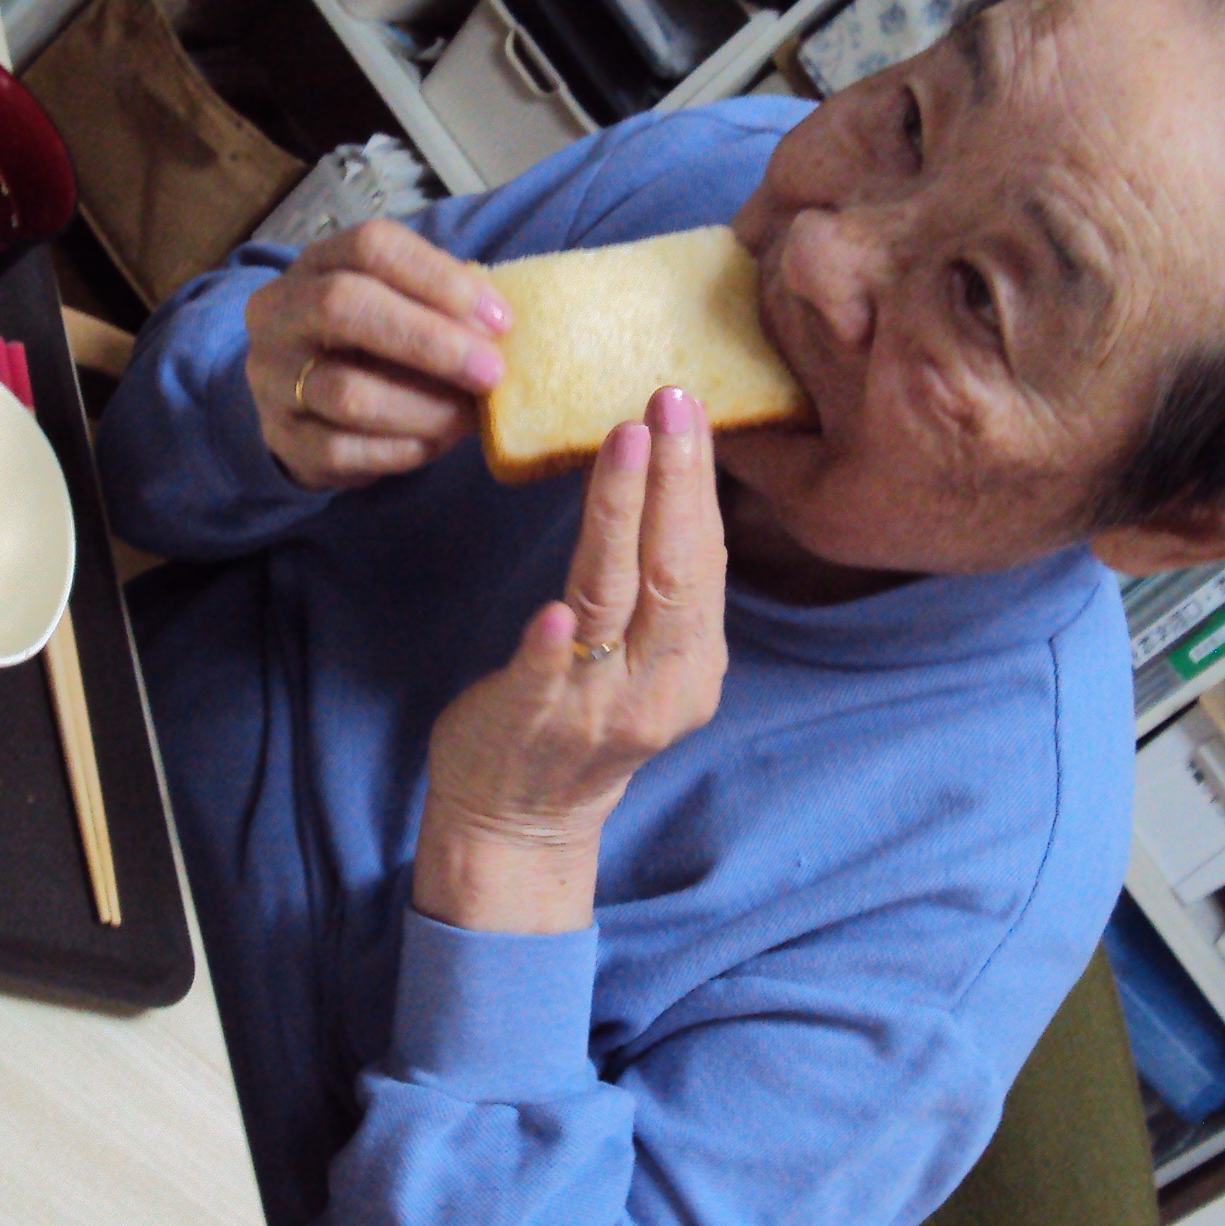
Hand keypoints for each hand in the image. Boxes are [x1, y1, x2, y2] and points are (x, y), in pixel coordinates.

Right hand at [243, 219, 510, 489]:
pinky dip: (402, 448)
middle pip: (344, 306)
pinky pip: (344, 450)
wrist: (295, 399)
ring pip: (348, 392)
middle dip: (430, 341)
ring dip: (425, 407)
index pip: (373, 247)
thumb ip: (439, 303)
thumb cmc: (366, 342)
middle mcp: (280, 313)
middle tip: (491, 371)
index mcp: (318, 263)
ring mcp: (273, 378)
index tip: (500, 319)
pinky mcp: (282, 439)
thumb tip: (499, 328)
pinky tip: (436, 443)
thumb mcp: (395, 303)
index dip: (440, 278)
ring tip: (470, 416)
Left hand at [413, 387, 728, 932]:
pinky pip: (547, 679)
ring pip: (614, 602)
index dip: (697, 480)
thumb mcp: (649, 659)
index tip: (689, 405)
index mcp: (692, 663)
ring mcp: (595, 707)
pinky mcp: (532, 724)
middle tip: (669, 400)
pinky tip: (553, 612)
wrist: (520, 824)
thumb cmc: (582, 720)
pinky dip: (553, 644)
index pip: (704, 557)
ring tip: (622, 443)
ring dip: (619, 519)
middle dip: (675, 481)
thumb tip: (673, 477)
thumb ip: (665, 590)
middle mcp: (657, 686)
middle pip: (676, 572)